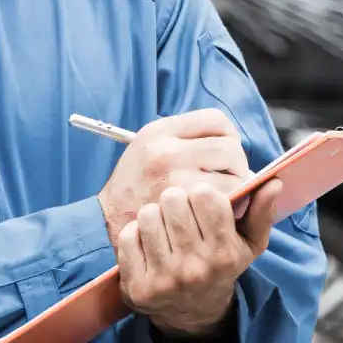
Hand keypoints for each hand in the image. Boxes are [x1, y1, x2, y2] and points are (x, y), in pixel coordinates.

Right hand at [97, 109, 250, 250]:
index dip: (228, 137)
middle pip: (229, 148)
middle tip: (228, 180)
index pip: (217, 120)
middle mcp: (167, 150)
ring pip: (234, 175)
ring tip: (221, 197)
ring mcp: (174, 179)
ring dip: (237, 188)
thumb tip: (233, 145)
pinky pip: (225, 201)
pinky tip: (216, 213)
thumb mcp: (149, 147)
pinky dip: (229, 208)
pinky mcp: (182, 207)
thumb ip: (185, 140)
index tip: (224, 155)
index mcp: (161, 131)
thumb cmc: (134, 185)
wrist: (106, 221)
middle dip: (236, 165)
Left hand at [117, 177, 282, 339]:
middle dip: (176, 201)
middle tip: (180, 215)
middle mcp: (195, 268)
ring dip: (154, 216)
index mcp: (224, 254)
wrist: (193, 313)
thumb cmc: (220, 266)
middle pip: (172, 198)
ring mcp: (165, 280)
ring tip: (164, 230)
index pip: (204, 194)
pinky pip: (127, 236)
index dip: (201, 194)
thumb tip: (273, 182)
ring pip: (148, 214)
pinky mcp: (138, 287)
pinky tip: (147, 246)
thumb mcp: (248, 244)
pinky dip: (134, 235)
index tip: (202, 206)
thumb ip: (261, 212)